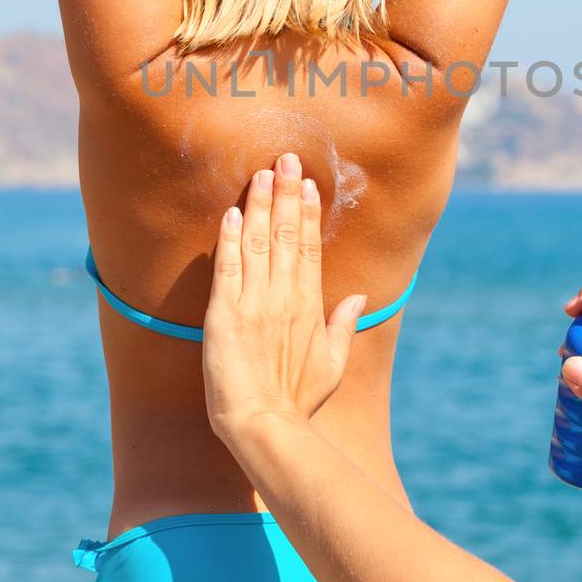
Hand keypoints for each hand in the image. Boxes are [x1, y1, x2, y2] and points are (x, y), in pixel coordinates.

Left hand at [202, 151, 365, 443]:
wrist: (261, 422)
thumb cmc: (296, 400)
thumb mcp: (332, 364)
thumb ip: (343, 325)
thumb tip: (358, 297)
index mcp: (308, 305)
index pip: (308, 247)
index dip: (307, 213)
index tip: (308, 184)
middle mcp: (282, 296)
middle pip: (285, 234)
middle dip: (285, 194)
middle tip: (285, 159)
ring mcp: (253, 303)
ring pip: (256, 243)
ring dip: (257, 206)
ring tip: (260, 175)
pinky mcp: (223, 314)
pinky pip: (226, 269)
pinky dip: (228, 240)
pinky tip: (231, 214)